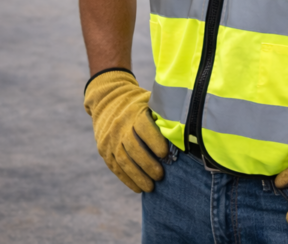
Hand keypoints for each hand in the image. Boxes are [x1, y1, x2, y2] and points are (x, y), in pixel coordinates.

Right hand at [84, 69, 168, 192]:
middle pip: (133, 147)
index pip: (143, 127)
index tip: (165, 153)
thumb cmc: (137, 103)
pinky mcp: (104, 150)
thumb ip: (162, 114)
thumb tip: (183, 129)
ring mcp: (110, 139)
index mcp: (134, 112)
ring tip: (151, 187)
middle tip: (161, 176)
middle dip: (147, 164)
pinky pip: (115, 167)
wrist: (108, 100)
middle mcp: (120, 125)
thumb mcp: (149, 101)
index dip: (154, 141)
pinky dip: (127, 179)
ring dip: (138, 176)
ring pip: (123, 160)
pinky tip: (138, 188)